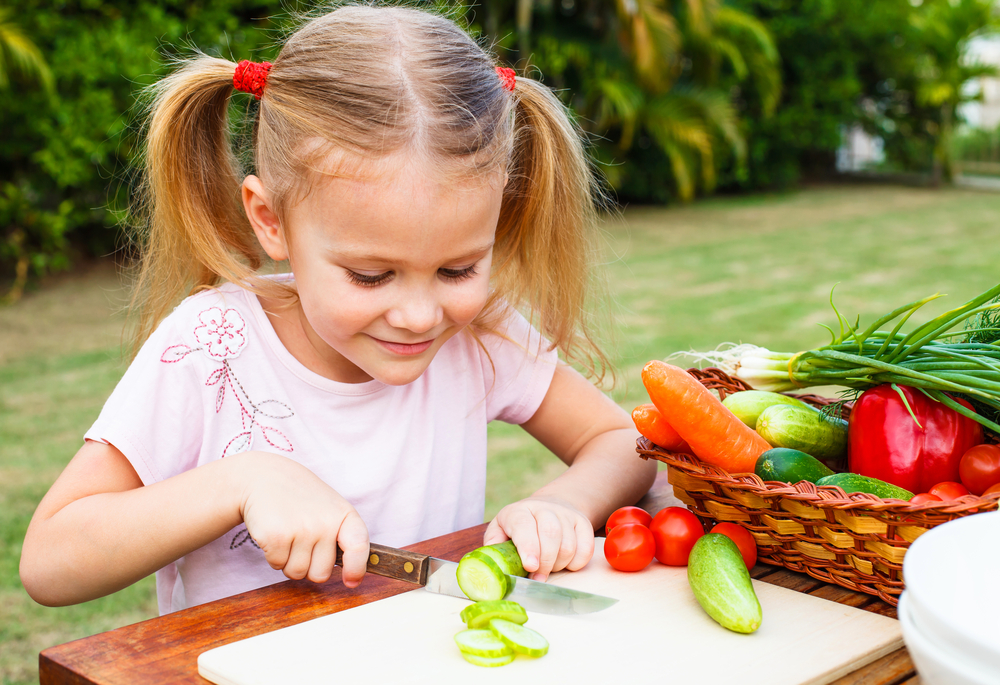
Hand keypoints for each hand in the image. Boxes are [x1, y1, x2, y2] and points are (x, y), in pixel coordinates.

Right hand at [237, 452, 368, 586]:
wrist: (263, 477)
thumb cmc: (300, 498)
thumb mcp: (329, 508)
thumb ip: (341, 537)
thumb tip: (353, 579)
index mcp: (344, 514)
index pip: (359, 547)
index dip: (357, 568)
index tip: (351, 581)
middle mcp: (325, 523)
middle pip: (321, 573)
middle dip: (309, 566)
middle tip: (301, 541)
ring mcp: (301, 530)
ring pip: (297, 573)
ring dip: (288, 562)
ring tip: (287, 534)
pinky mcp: (275, 536)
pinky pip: (276, 565)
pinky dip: (273, 555)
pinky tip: (274, 533)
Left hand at [483, 495, 594, 581]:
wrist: (548, 508)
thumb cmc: (519, 528)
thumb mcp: (500, 532)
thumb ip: (494, 547)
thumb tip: (494, 566)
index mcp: (519, 511)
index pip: (524, 525)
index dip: (528, 547)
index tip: (530, 566)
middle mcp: (543, 508)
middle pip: (551, 534)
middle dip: (545, 562)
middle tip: (538, 577)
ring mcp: (565, 514)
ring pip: (569, 545)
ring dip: (559, 565)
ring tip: (548, 568)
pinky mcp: (583, 523)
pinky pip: (585, 549)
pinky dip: (576, 563)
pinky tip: (564, 563)